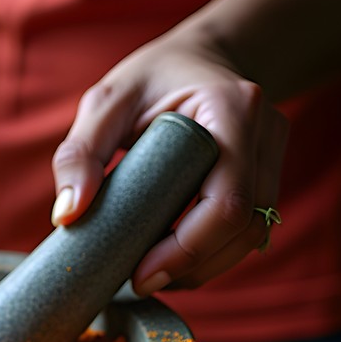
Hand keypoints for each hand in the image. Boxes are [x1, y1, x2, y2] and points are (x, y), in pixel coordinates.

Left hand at [50, 36, 288, 296]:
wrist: (198, 59)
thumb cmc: (148, 79)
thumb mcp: (105, 103)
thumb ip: (80, 153)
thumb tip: (67, 215)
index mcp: (230, 108)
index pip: (227, 200)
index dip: (188, 249)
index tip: (141, 274)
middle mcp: (264, 132)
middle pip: (245, 225)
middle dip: (193, 266)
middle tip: (140, 282)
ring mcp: (273, 155)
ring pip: (253, 234)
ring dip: (204, 267)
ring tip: (153, 275)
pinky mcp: (268, 175)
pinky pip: (247, 228)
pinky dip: (212, 253)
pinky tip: (173, 259)